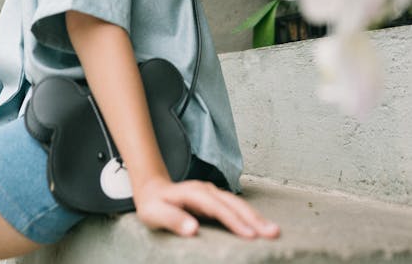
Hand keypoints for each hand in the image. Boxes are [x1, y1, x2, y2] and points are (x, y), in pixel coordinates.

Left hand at [133, 176, 279, 239]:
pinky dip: (249, 216)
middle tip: (273, 233)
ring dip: (256, 217)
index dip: (234, 221)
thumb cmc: (153, 205)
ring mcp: (212, 193)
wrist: (152, 189)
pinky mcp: (216, 200)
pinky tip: (260, 226)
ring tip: (273, 231)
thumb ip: (172, 220)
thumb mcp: (154, 214)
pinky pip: (235, 207)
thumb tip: (192, 229)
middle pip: (233, 203)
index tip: (250, 235)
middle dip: (254, 218)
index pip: (217, 208)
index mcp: (193, 193)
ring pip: (238, 204)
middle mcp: (206, 190)